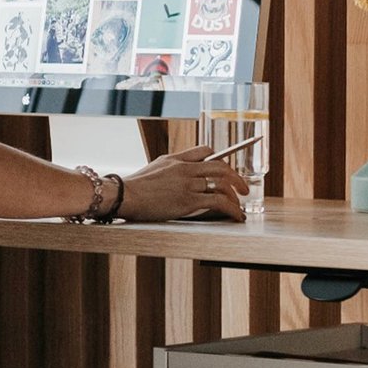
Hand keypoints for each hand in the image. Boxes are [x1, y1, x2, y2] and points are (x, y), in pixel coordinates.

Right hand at [115, 145, 250, 221]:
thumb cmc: (134, 186)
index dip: (219, 159)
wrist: (123, 195)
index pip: (206, 151)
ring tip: (240, 207)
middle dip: (237, 178)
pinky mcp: (188, 201)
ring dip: (236, 197)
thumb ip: (172, 167)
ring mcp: (188, 184)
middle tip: (244, 188)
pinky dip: (232, 209)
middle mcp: (186, 169)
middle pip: (221, 167)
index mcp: (177, 159)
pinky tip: (236, 216)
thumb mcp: (155, 168)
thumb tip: (185, 173)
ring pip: (222, 185)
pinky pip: (218, 202)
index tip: (226, 170)